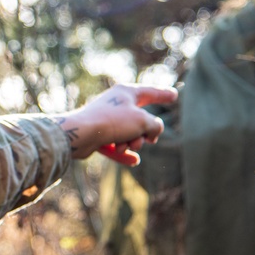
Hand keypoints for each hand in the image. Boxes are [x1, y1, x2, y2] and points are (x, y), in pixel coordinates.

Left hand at [56, 83, 178, 165]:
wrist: (80, 134)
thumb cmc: (112, 122)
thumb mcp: (143, 121)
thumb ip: (155, 126)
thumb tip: (152, 133)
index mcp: (126, 93)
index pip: (150, 92)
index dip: (164, 94)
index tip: (174, 95)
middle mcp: (115, 104)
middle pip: (141, 120)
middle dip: (146, 133)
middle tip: (148, 139)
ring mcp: (106, 121)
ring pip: (129, 135)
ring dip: (132, 143)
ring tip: (124, 145)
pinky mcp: (98, 136)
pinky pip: (115, 146)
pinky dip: (123, 153)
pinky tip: (133, 161)